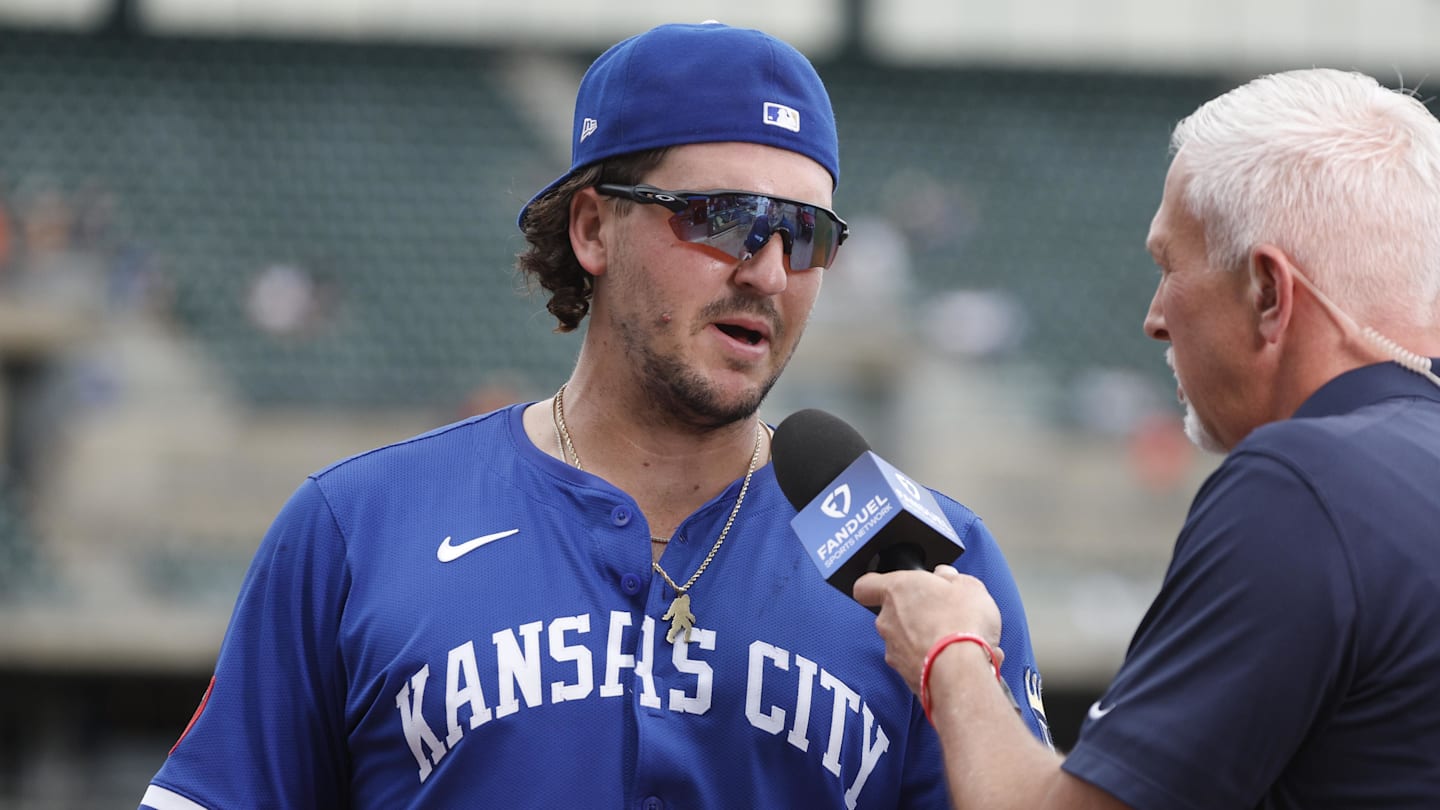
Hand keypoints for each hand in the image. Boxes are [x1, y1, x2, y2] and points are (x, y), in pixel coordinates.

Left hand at [853, 565, 1002, 693]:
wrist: (961, 671)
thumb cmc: (962, 624)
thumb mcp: (968, 586)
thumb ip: (951, 578)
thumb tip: (945, 576)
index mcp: (897, 590)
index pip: (865, 586)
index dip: (875, 586)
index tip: (892, 587)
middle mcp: (887, 619)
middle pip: (890, 613)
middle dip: (912, 613)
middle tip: (939, 613)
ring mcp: (893, 649)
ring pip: (900, 640)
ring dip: (919, 639)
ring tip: (949, 640)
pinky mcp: (903, 674)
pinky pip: (911, 662)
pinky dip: (925, 660)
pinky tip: (948, 659)